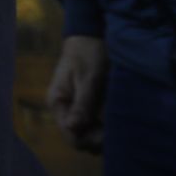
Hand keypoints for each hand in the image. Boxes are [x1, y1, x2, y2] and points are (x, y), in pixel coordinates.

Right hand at [46, 35, 107, 153]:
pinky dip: (103, 129)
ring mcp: (74, 108)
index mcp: (58, 102)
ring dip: (100, 136)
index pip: (69, 133)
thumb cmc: (89, 54)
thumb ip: (82, 103)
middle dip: (95, 140)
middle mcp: (63, 108)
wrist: (91, 36)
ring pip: (85, 134)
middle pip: (77, 137)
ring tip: (117, 130)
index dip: (88, 140)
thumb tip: (73, 128)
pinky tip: (115, 125)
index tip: (108, 136)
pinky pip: (92, 126)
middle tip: (116, 134)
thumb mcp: (88, 78)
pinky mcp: (86, 105)